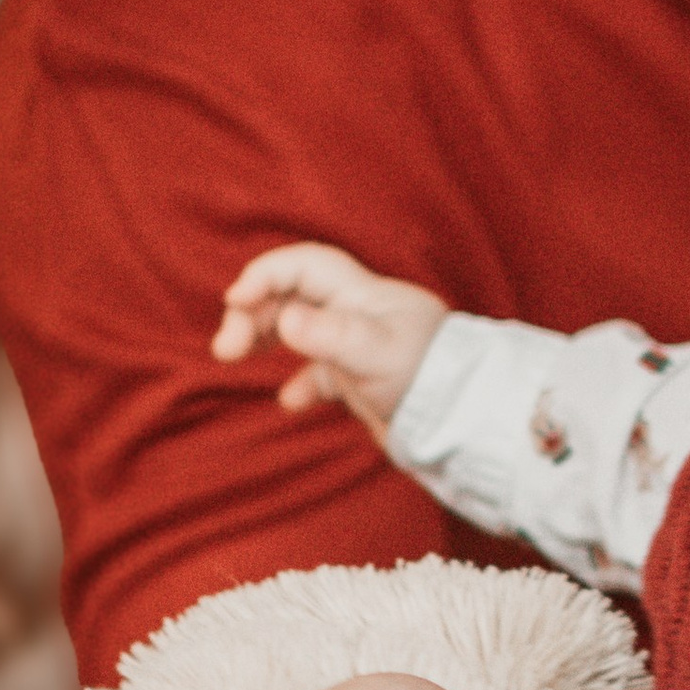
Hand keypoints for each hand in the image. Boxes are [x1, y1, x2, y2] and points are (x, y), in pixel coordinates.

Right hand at [213, 242, 448, 439]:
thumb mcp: (375, 353)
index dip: (265, 275)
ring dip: (265, 339)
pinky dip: (299, 383)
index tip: (235, 301)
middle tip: (226, 349)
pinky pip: (320, 373)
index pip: (303, 266)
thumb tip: (284, 320)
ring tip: (234, 358)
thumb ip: (329, 335)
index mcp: (362, 294)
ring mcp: (358, 345)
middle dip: (253, 314)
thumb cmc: (429, 377)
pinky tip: (290, 403)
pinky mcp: (362, 379)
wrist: (463, 423)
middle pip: (292, 296)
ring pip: (299, 330)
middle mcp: (358, 313)